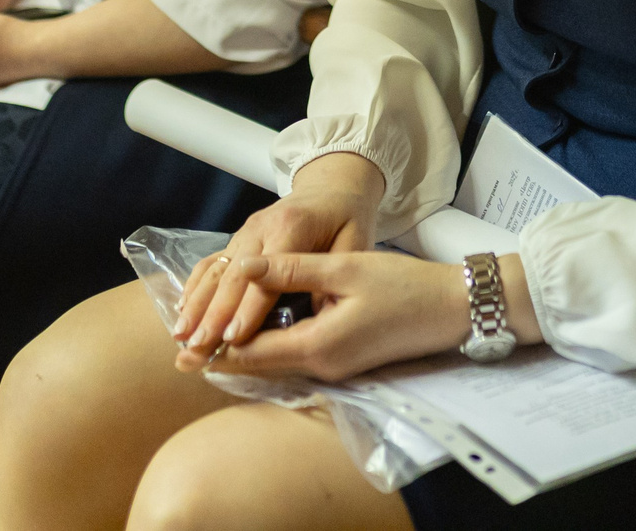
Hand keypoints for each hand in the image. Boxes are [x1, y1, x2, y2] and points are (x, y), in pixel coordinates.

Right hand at [173, 154, 386, 358]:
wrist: (332, 186)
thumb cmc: (347, 218)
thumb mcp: (355, 241)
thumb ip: (334, 275)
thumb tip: (315, 316)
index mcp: (292, 227)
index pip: (267, 274)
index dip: (250, 308)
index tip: (234, 337)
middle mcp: (260, 228)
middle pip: (233, 276)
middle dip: (213, 314)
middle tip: (198, 346)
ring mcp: (244, 232)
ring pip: (215, 270)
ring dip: (196, 304)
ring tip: (181, 336)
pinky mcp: (237, 238)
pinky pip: (211, 262)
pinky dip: (194, 287)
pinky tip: (182, 311)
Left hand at [174, 250, 477, 383]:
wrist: (453, 309)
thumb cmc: (406, 286)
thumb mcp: (345, 268)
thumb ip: (292, 270)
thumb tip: (246, 268)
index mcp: (318, 345)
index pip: (252, 353)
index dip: (214, 349)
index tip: (182, 345)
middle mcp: (323, 365)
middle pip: (259, 365)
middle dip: (220, 356)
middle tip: (182, 351)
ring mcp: (335, 366)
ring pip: (276, 363)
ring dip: (243, 353)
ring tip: (208, 344)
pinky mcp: (346, 359)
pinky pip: (295, 358)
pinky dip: (269, 348)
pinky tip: (256, 336)